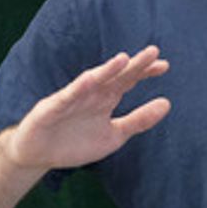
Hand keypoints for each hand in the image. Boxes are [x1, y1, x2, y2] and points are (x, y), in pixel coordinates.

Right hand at [2, 46, 170, 170]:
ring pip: (91, 81)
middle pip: (115, 76)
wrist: (39, 155)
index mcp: (105, 99)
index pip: (128, 80)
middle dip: (133, 65)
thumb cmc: (75, 143)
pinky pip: (66, 97)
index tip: (164, 65)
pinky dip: (77, 88)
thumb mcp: (114, 135)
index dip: (145, 72)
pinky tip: (90, 80)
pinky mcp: (52, 108)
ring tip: (124, 59)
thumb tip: (167, 103)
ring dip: (107, 70)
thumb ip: (139, 120)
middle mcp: (91, 94)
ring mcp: (71, 99)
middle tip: (153, 52)